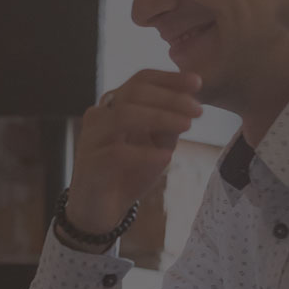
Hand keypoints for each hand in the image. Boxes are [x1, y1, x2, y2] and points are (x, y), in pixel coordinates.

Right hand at [64, 70, 202, 243]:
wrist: (100, 210)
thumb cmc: (128, 173)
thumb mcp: (156, 144)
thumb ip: (169, 124)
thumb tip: (191, 102)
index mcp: (115, 106)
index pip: (141, 79)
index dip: (170, 78)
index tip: (199, 83)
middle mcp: (100, 115)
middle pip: (133, 92)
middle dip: (170, 98)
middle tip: (198, 110)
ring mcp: (91, 138)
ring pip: (124, 115)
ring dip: (160, 117)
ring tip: (187, 126)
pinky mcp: (90, 164)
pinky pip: (118, 152)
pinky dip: (145, 153)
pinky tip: (166, 157)